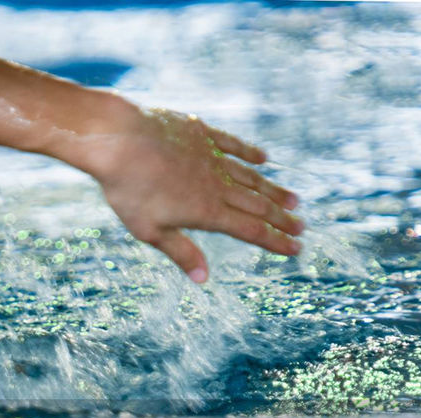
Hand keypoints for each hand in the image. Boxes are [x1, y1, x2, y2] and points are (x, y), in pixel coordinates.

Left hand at [74, 104, 303, 281]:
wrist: (119, 141)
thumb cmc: (128, 190)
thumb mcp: (150, 230)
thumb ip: (180, 252)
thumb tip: (203, 279)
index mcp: (207, 212)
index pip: (250, 231)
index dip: (275, 241)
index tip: (295, 249)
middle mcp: (217, 184)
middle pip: (257, 205)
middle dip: (281, 219)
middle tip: (301, 227)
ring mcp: (211, 157)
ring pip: (251, 176)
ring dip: (272, 190)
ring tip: (293, 200)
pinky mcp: (201, 134)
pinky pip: (233, 145)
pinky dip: (250, 153)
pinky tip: (263, 159)